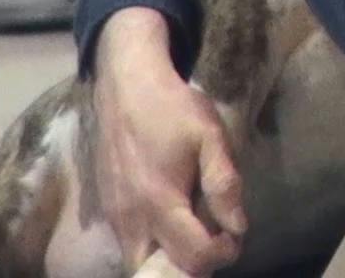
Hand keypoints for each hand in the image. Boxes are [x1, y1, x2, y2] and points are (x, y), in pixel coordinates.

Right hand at [90, 8, 248, 273]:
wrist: (126, 86)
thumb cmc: (172, 108)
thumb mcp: (210, 135)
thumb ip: (224, 183)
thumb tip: (237, 226)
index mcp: (160, 202)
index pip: (194, 258)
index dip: (223, 253)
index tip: (233, 233)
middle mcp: (131, 218)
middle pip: (158, 273)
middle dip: (190, 266)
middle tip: (210, 237)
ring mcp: (115, 216)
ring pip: (139, 261)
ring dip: (168, 257)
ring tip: (192, 228)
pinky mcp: (107, 209)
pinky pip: (129, 244)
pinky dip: (151, 244)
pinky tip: (170, 217)